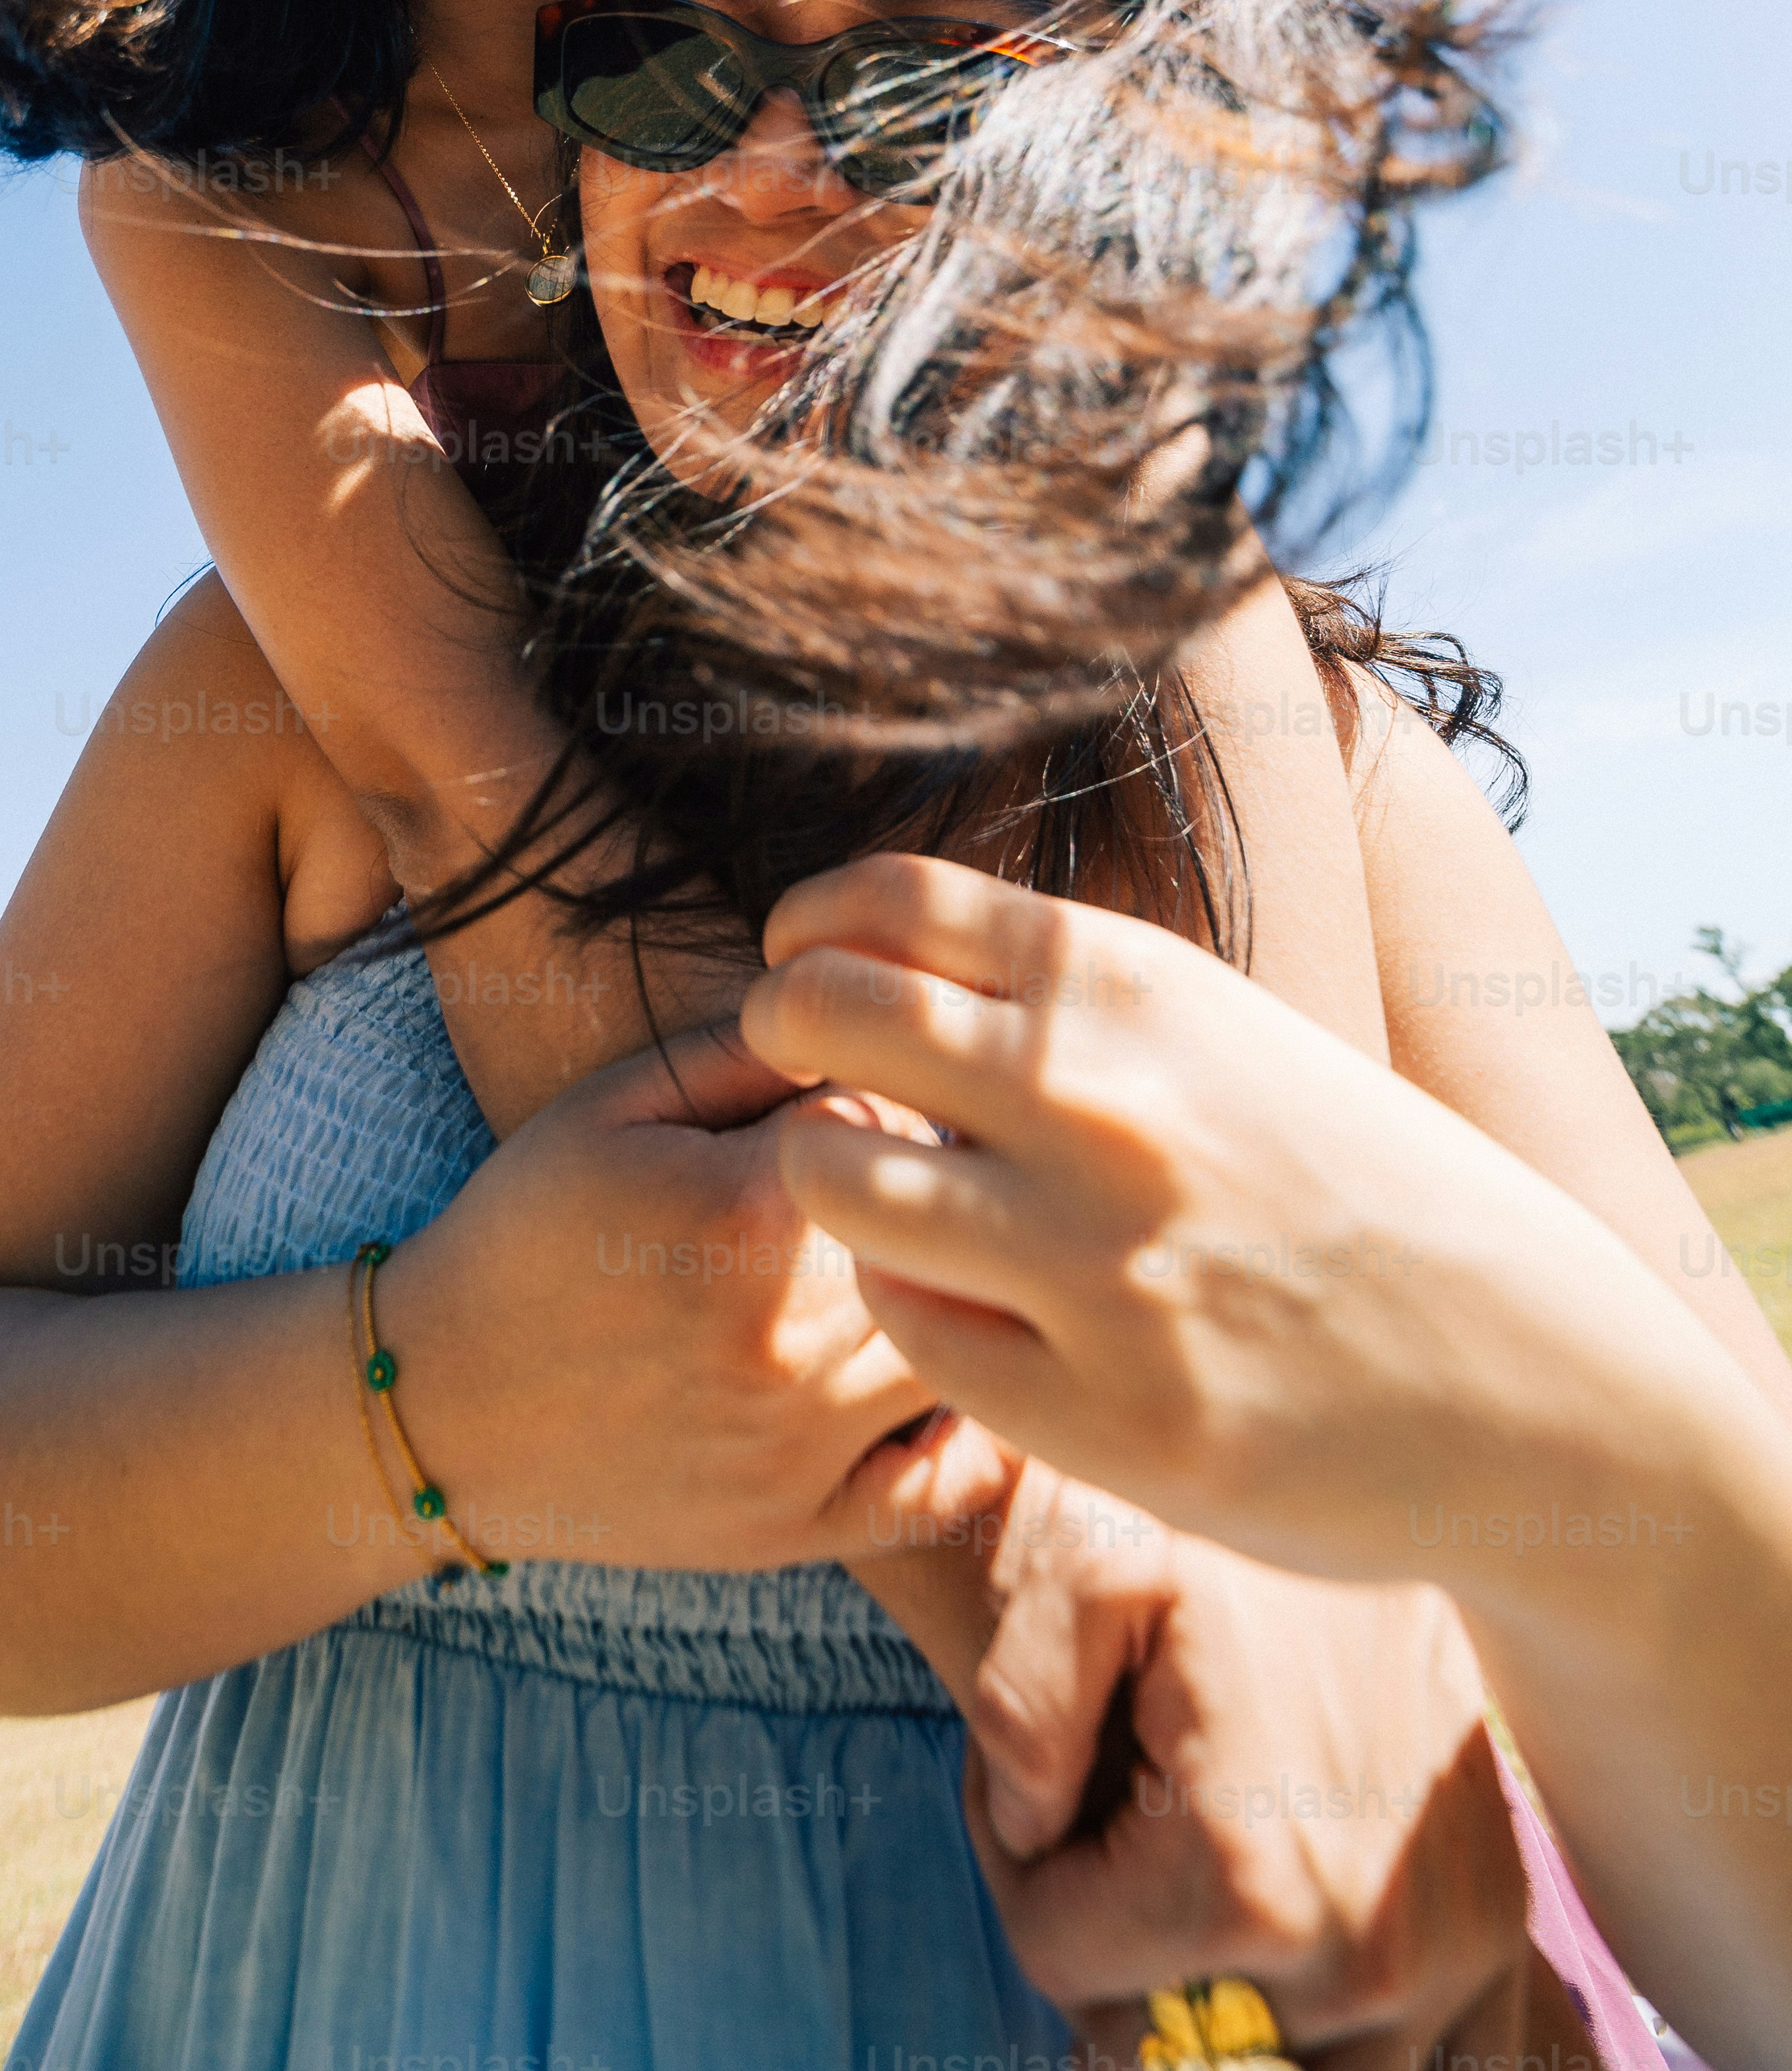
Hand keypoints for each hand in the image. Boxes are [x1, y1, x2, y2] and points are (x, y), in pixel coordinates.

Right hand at [383, 1015, 1011, 1573]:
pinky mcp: (796, 1527)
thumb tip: (873, 1023)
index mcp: (754, 1214)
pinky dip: (967, 1434)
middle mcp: (794, 1339)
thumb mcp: (616, 1103)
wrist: (439, 1399)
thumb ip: (751, 1050)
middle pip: (956, 1236)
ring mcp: (801, 1446)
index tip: (862, 1099)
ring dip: (959, 1299)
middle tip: (896, 1182)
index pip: (911, 1120)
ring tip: (917, 1266)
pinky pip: (944, 1488)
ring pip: (967, 1350)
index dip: (895, 1097)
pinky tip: (944, 1381)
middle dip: (939, 1195)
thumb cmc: (529, 1226)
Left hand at [739, 852, 1652, 1591]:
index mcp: (1134, 989)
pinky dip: (910, 1302)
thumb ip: (1068, 1000)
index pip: (886, 901)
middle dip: (784, 1030)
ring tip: (874, 1189)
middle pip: (825, 1013)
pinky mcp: (1098, 1414)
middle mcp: (1101, 1105)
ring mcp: (1095, 1265)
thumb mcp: (1221, 1036)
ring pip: (832, 1177)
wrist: (1530, 1375)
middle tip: (799, 1070)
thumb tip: (882, 963)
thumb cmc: (1345, 1185)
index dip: (812, 929)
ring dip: (825, 1175)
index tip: (802, 960)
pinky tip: (962, 1298)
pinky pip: (909, 1325)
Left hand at [965, 1461, 1533, 2065]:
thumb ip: (1017, 1701)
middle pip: (1158, 2026)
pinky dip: (1323, 2014)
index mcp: (1247, 1887)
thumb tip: (1036, 1830)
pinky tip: (1297, 1917)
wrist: (1427, 1485)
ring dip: (1214, 1969)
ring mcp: (1443, 1971)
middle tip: (1131, 1794)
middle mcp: (1363, 1964)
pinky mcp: (1492, 1948)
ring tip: (1210, 1830)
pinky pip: (1395, 2055)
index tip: (1053, 1771)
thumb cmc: (1246, 1530)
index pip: (1058, 1960)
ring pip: (1266, 2053)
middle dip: (1116, 1923)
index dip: (1024, 1857)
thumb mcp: (1094, 1558)